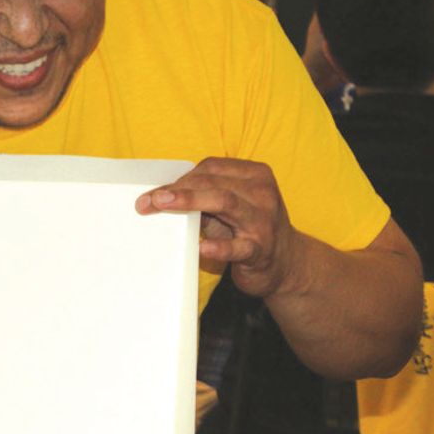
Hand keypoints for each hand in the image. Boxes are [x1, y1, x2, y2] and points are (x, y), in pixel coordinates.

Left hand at [135, 157, 302, 298]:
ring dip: (190, 201)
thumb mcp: (230, 208)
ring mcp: (263, 221)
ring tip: (163, 204)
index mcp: (254, 175)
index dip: (180, 178)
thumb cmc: (249, 231)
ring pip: (225, 202)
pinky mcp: (262, 250)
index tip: (153, 192)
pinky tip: (202, 247)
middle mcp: (261, 192)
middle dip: (177, 189)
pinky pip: (239, 247)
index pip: (211, 168)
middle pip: (213, 182)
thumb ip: (204, 197)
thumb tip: (162, 195)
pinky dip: (220, 246)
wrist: (285, 265)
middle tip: (147, 201)